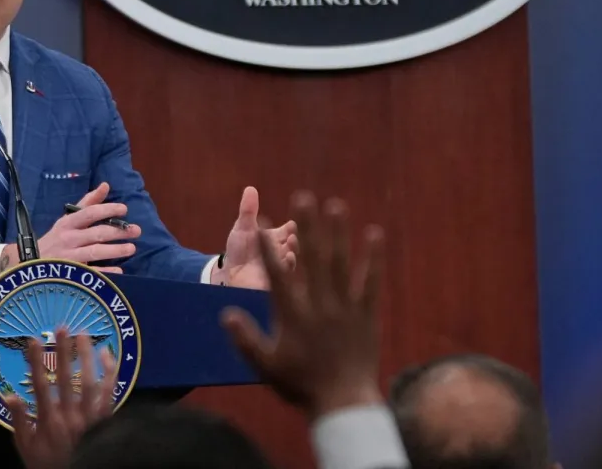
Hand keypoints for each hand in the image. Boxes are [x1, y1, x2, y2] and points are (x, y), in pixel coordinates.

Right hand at [5, 327, 116, 468]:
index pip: (40, 386)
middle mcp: (71, 417)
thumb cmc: (49, 464)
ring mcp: (91, 418)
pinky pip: (110, 392)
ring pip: (91, 382)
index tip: (32, 341)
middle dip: (64, 352)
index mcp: (49, 422)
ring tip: (84, 335)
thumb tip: (8, 395)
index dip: (36, 362)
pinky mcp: (106, 419)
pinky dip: (110, 372)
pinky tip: (107, 354)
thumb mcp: (26, 448)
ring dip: (87, 356)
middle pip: (67, 379)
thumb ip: (19, 421)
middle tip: (62, 328)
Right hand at [25, 183, 140, 271]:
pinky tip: (120, 271)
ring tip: (132, 248)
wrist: (32, 263)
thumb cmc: (56, 238)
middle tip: (136, 231)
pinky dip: (106, 272)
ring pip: (95, 252)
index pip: (89, 213)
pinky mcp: (71, 273)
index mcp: (68, 223)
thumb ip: (88, 203)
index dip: (108, 210)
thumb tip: (106, 185)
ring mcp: (69, 257)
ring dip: (115, 250)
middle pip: (96, 233)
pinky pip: (91, 272)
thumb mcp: (68, 219)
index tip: (124, 210)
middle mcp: (68, 238)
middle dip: (118, 231)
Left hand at [210, 186, 297, 288]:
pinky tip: (287, 257)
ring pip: (295, 256)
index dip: (292, 226)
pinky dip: (289, 264)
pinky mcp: (280, 280)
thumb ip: (248, 211)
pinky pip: (288, 272)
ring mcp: (283, 265)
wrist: (231, 276)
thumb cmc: (240, 252)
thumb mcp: (242, 230)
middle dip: (296, 236)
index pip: (290, 229)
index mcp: (276, 237)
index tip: (292, 223)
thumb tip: (250, 188)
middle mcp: (283, 250)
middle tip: (293, 232)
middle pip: (295, 241)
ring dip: (295, 248)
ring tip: (291, 241)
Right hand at [220, 191, 384, 420]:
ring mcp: (345, 308)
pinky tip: (375, 234)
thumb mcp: (265, 366)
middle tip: (304, 198)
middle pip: (312, 259)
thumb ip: (245, 339)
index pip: (278, 276)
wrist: (343, 403)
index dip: (269, 250)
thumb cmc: (301, 385)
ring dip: (338, 233)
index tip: (262, 227)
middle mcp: (319, 305)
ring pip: (341, 264)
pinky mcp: (366, 314)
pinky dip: (374, 258)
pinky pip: (371, 282)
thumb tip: (225, 313)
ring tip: (336, 205)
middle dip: (307, 227)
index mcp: (293, 316)